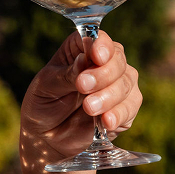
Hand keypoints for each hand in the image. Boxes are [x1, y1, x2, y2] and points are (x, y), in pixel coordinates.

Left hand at [18, 31, 141, 172]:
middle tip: (83, 86)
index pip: (97, 38)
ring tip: (89, 108)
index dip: (100, 45)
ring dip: (109, 96)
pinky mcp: (125, 109)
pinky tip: (107, 121)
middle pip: (117, 59)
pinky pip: (131, 107)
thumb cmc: (44, 102)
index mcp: (80, 49)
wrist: (48, 136)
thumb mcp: (46, 86)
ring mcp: (117, 85)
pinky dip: (120, 113)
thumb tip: (84, 60)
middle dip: (102, 74)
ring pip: (126, 82)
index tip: (96, 56)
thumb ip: (66, 75)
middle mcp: (103, 63)